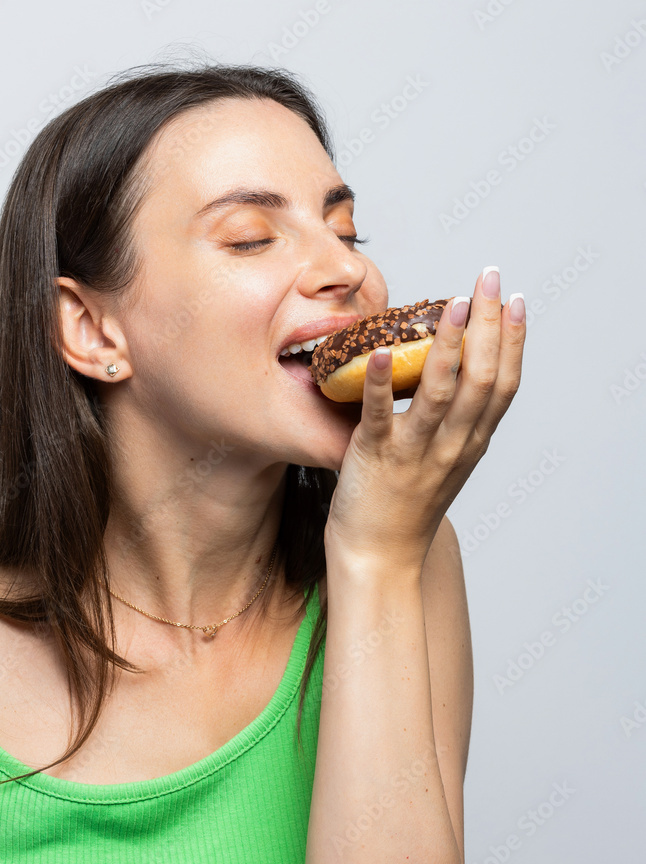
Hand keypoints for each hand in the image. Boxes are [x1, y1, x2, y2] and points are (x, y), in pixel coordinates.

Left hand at [323, 267, 525, 570]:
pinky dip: (381, 382)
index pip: (504, 385)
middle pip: (482, 379)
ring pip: (441, 393)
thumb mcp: (446, 460)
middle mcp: (453, 445)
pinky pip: (379, 416)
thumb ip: (454, 422)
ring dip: (448, 344)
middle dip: (488, 324)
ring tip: (452, 303)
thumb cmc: (407, 506)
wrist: (380, 557)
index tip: (516, 301)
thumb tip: (453, 370)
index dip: (513, 341)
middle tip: (488, 278)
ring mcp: (416, 452)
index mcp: (472, 443)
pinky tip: (380, 350)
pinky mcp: (376, 457)